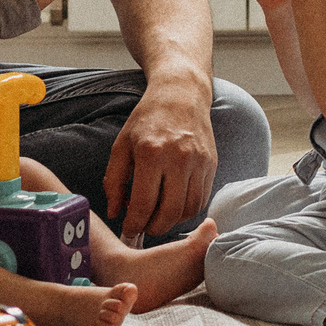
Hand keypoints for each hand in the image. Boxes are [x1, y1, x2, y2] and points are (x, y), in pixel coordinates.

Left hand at [104, 76, 219, 241]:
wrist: (181, 95)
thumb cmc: (147, 119)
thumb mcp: (122, 145)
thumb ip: (113, 181)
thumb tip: (114, 212)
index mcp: (151, 153)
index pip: (143, 204)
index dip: (133, 224)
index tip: (128, 230)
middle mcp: (178, 158)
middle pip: (169, 212)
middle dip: (153, 228)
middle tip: (144, 228)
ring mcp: (199, 162)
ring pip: (188, 210)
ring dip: (172, 221)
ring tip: (158, 217)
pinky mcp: (212, 164)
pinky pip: (201, 199)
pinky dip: (187, 210)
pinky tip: (174, 205)